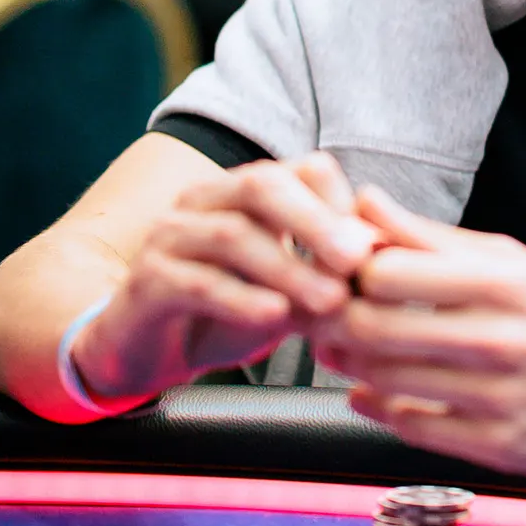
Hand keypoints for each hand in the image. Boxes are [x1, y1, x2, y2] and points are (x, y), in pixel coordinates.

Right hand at [72, 154, 377, 408]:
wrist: (144, 353)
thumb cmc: (221, 314)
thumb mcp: (284, 293)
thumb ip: (324, 272)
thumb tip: (380, 257)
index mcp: (241, 193)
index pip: (299, 171)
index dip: (340, 203)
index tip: (374, 246)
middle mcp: (204, 201)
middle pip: (263, 187)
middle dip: (316, 222)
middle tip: (356, 259)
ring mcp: (171, 236)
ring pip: (233, 235)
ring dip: (288, 269)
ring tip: (329, 300)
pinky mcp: (147, 280)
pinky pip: (198, 281)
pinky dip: (241, 298)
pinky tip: (274, 316)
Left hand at [313, 190, 525, 477]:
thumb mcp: (513, 263)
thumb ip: (432, 238)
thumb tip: (364, 202)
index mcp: (503, 284)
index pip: (386, 273)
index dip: (349, 272)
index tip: (343, 271)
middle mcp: (500, 341)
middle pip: (373, 330)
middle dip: (334, 322)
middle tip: (324, 316)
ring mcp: (499, 400)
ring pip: (386, 382)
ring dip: (349, 366)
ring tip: (344, 350)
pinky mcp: (499, 448)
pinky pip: (413, 429)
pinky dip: (379, 409)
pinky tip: (372, 393)